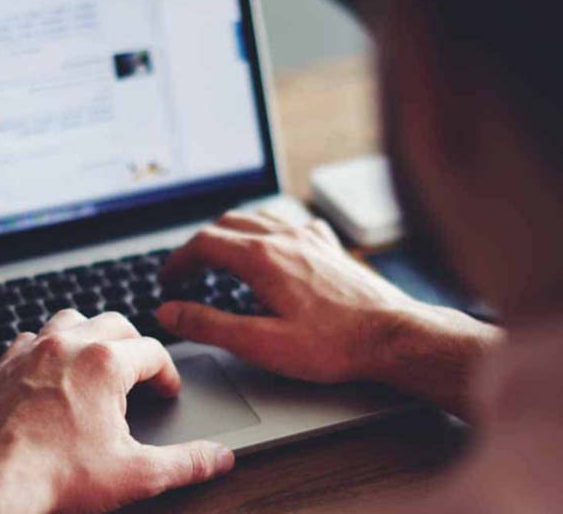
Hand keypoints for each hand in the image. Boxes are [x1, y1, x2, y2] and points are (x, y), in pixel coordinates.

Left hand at [0, 310, 234, 513]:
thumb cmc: (56, 476)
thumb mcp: (135, 474)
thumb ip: (185, 462)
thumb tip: (218, 457)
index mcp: (105, 363)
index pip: (153, 352)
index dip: (168, 373)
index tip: (167, 392)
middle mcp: (68, 345)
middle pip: (115, 324)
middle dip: (134, 345)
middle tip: (140, 373)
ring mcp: (32, 351)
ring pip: (71, 320)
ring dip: (90, 335)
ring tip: (98, 361)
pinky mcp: (3, 365)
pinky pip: (30, 338)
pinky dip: (46, 347)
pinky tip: (50, 370)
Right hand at [156, 211, 499, 413]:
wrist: (394, 336)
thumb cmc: (334, 345)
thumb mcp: (261, 343)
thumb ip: (209, 324)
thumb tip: (170, 311)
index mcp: (262, 258)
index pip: (203, 244)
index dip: (178, 261)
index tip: (167, 279)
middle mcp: (284, 237)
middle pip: (226, 225)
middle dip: (199, 246)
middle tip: (187, 273)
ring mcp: (309, 237)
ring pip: (256, 217)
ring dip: (229, 233)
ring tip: (219, 257)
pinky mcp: (329, 246)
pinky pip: (288, 222)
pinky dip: (266, 230)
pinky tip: (271, 246)